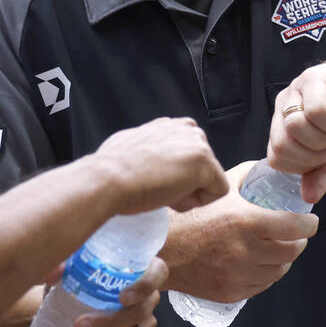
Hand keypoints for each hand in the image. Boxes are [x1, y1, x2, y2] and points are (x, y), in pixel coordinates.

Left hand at [57, 257, 166, 326]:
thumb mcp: (75, 264)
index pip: (156, 275)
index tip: (121, 297)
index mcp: (144, 271)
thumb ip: (65, 263)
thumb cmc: (83, 275)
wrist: (75, 301)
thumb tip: (54, 273)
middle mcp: (149, 299)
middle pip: (138, 314)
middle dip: (107, 324)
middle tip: (77, 326)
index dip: (143, 286)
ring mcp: (145, 326)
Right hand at [94, 117, 227, 213]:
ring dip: (188, 193)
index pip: (186, 156)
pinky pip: (216, 191)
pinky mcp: (206, 162)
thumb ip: (147, 148)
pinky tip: (172, 196)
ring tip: (161, 190)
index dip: (171, 175)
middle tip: (156, 187)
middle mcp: (186, 128)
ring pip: (208, 181)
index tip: (150, 179)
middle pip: (200, 168)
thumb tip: (143, 159)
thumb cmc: (112, 171)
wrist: (109, 178)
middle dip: (183, 183)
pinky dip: (196, 202)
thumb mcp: (129, 148)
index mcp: (168, 125)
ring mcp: (198, 144)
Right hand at [163, 161, 317, 302]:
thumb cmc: (186, 216)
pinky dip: (265, 274)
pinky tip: (259, 263)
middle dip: (298, 241)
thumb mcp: (216, 190)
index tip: (310, 222)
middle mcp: (244, 251)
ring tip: (277, 249)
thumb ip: (243, 177)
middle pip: (292, 251)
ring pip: (279, 271)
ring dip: (283, 259)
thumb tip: (264, 169)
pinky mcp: (230, 292)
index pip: (295, 227)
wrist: (160, 248)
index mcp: (245, 221)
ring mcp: (238, 275)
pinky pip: (261, 285)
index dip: (308, 224)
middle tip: (295, 235)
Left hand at [267, 57, 325, 204]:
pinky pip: (316, 111)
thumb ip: (320, 175)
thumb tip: (308, 197)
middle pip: (283, 143)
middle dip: (315, 155)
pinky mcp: (313, 76)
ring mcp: (296, 88)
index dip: (304, 166)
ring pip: (296, 127)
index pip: (277, 157)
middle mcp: (285, 104)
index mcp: (283, 124)